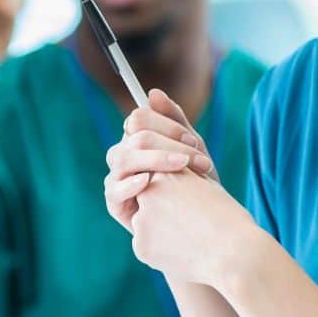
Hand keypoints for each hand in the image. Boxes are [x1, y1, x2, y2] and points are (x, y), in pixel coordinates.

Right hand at [104, 89, 217, 232]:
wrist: (203, 223)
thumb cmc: (197, 183)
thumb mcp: (192, 149)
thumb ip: (175, 120)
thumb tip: (152, 93)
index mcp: (138, 138)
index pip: (138, 118)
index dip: (166, 126)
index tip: (192, 141)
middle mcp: (124, 155)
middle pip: (134, 137)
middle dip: (169, 145)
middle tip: (199, 160)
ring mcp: (117, 178)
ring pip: (124, 157)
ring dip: (156, 160)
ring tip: (182, 167)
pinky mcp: (115, 203)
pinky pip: (114, 189)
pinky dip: (131, 183)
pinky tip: (148, 181)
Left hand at [130, 170, 258, 286]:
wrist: (236, 255)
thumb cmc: (229, 219)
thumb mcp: (209, 188)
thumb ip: (185, 181)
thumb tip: (171, 181)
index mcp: (166, 174)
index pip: (161, 182)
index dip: (179, 196)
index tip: (196, 208)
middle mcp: (148, 194)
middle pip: (150, 202)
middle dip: (164, 212)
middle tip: (191, 225)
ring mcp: (141, 222)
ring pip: (146, 226)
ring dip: (161, 232)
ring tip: (190, 240)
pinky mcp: (140, 247)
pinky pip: (147, 247)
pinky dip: (161, 251)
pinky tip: (183, 253)